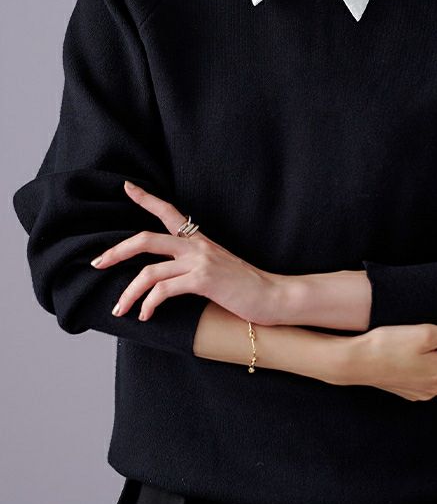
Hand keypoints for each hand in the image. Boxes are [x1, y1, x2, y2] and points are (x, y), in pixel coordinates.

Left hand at [90, 181, 277, 324]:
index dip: (146, 198)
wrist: (273, 295)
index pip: (169, 212)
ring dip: (128, 293)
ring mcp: (200, 261)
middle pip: (145, 239)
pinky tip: (145, 316)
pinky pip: (163, 290)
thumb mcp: (218, 268)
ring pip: (148, 271)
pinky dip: (148, 304)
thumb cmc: (246, 286)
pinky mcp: (203, 280)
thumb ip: (194, 265)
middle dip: (116, 252)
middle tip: (97, 263)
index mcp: (200, 240)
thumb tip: (168, 277)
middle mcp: (197, 245)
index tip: (127, 187)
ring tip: (119, 310)